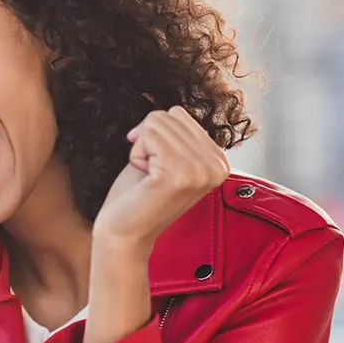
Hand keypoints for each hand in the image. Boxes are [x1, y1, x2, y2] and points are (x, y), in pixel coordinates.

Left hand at [93, 106, 229, 254]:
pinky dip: (136, 155)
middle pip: (168, 115)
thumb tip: (172, 110)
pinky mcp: (179, 174)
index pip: (179, 114)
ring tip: (148, 177)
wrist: (124, 233)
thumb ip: (178, 133)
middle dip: (147, 142)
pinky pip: (148, 134)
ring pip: (156, 122)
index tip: (158, 168)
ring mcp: (201, 170)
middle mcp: (218, 166)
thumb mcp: (167, 157)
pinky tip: (144, 179)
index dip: (156, 137)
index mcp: (219, 161)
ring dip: (141, 149)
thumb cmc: (139, 194)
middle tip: (150, 174)